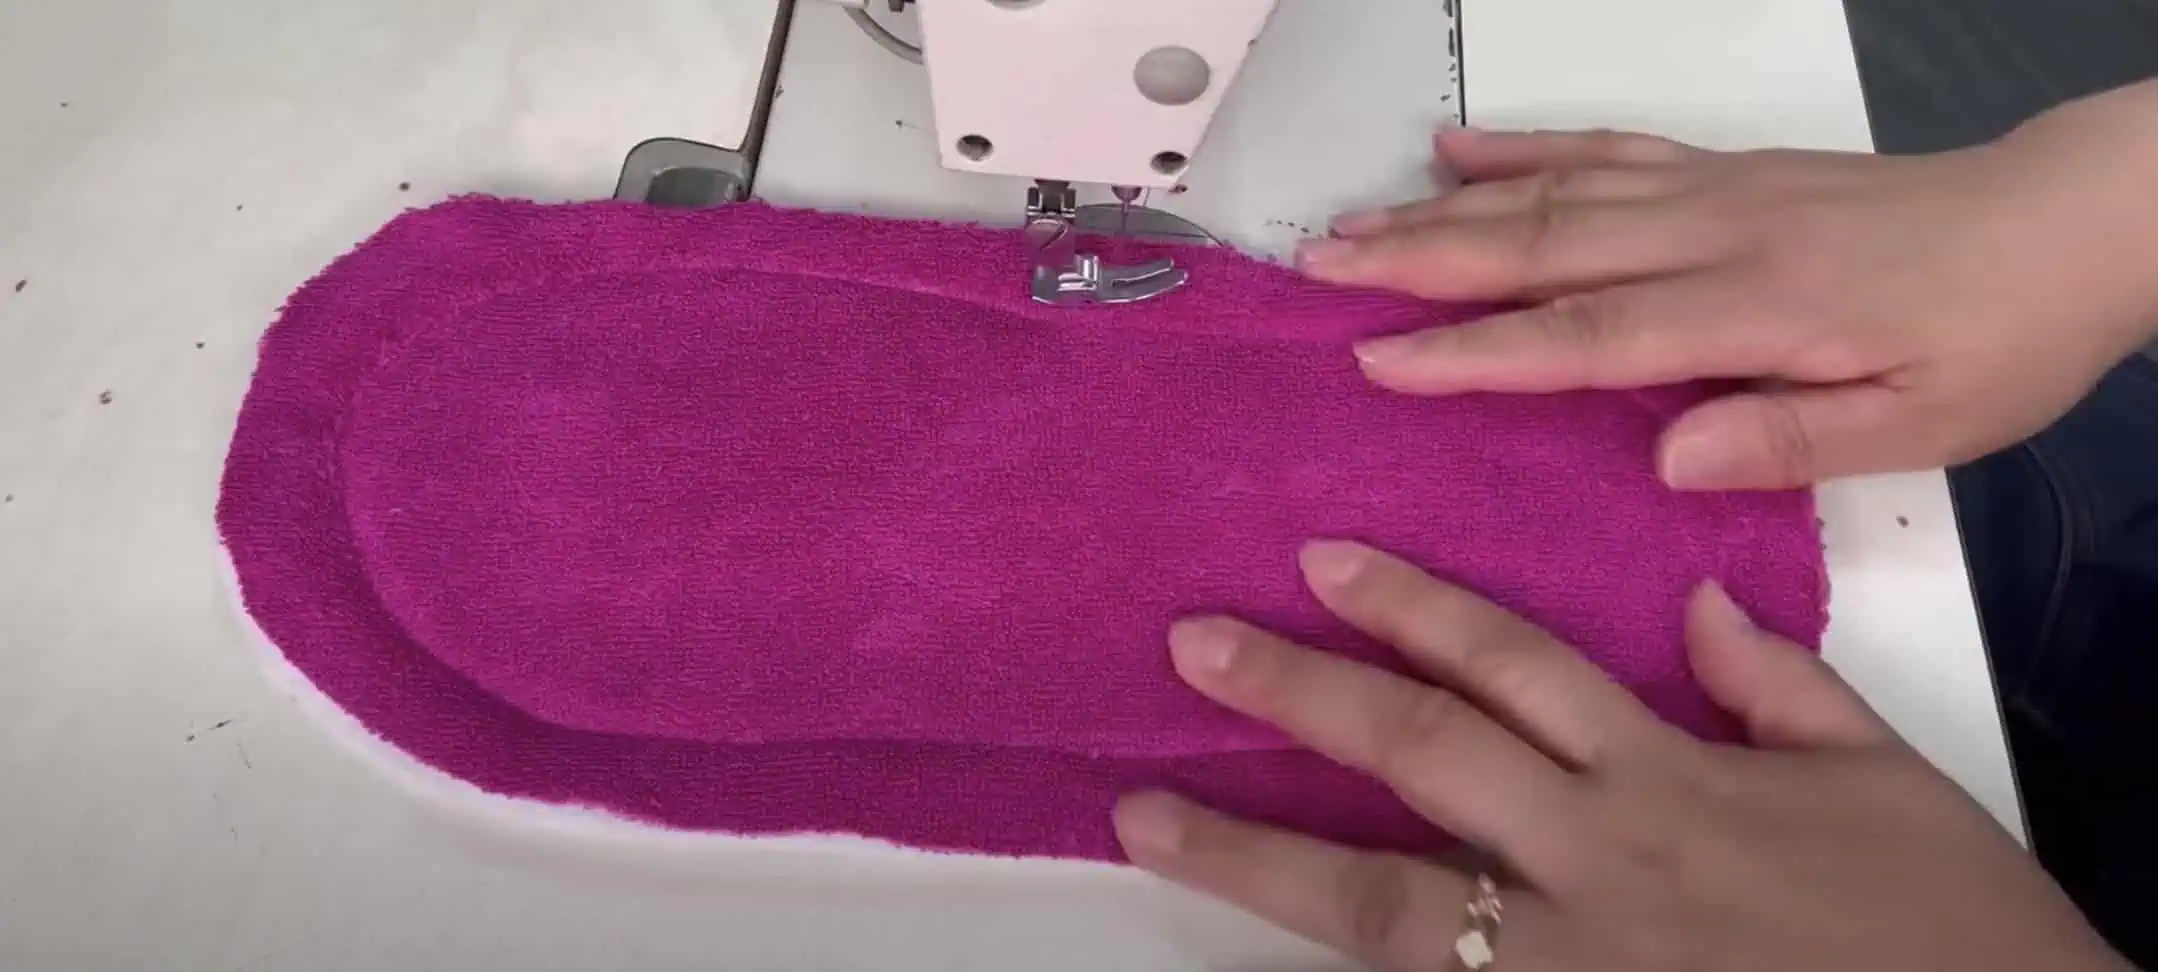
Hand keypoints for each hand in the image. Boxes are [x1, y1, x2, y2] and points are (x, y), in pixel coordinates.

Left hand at [1113, 541, 2128, 971]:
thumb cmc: (1948, 929)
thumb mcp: (1882, 781)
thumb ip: (1780, 686)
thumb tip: (1696, 606)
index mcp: (1669, 776)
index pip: (1514, 666)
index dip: (1413, 608)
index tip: (1324, 563)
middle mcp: (1597, 856)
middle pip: (1421, 754)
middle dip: (1302, 692)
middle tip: (1193, 645)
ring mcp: (1564, 958)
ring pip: (1381, 898)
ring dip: (1253, 852)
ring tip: (1146, 815)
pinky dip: (1342, 966)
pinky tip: (1264, 949)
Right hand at [1297, 82, 2157, 489]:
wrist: (2063, 226)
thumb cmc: (1997, 340)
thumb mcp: (1922, 425)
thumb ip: (1790, 437)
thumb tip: (1666, 459)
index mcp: (1757, 308)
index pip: (1589, 335)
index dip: (1479, 351)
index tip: (1379, 361)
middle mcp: (1714, 234)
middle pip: (1542, 245)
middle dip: (1418, 261)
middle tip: (1315, 272)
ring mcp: (1712, 188)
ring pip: (1554, 193)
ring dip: (1441, 210)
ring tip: (1347, 224)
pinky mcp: (1723, 168)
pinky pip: (1606, 149)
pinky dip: (1522, 148)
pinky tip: (1453, 150)